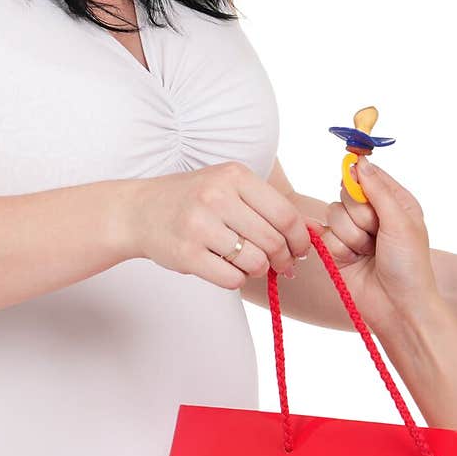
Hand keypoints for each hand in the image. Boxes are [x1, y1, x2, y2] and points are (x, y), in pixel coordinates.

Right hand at [127, 161, 312, 289]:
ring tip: (249, 264)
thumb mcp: (229, 187)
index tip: (300, 250)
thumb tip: (318, 232)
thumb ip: (269, 206)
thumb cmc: (193, 199)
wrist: (139, 210)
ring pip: (255, 262)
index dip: (300, 239)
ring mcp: (199, 226)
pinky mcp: (186, 254)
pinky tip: (227, 268)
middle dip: (283, 259)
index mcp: (233, 176)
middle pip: (273, 241)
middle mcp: (216, 197)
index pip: (285, 215)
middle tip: (281, 265)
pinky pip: (231, 278)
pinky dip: (236, 279)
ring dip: (258, 270)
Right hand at [317, 156, 440, 334]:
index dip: (361, 180)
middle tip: (376, 234)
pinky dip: (340, 249)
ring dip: (351, 235)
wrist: (397, 307)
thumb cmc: (409, 265)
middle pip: (346, 192)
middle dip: (359, 215)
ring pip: (333, 213)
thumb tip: (359, 161)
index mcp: (395, 202)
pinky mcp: (337, 249)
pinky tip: (354, 261)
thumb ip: (377, 190)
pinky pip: (325, 235)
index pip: (368, 175)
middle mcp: (374, 214)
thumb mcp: (400, 221)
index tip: (362, 191)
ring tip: (367, 252)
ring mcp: (354, 232)